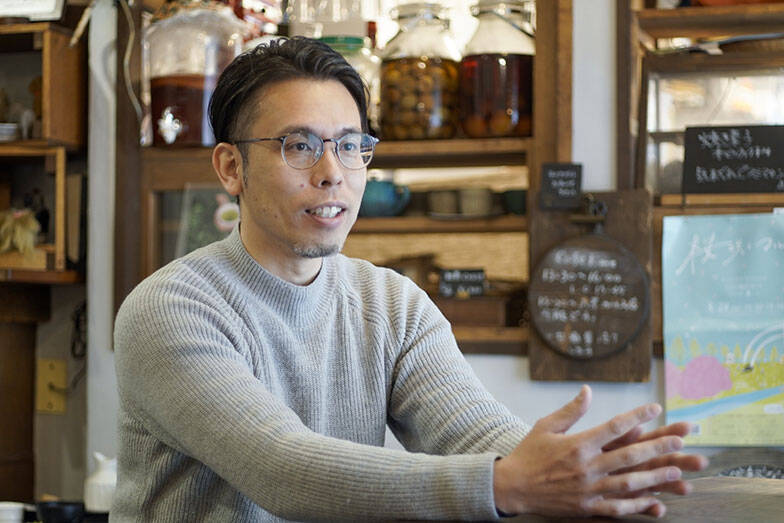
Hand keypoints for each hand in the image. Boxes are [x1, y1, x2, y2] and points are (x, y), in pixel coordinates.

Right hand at [493, 385, 707, 517]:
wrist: (512, 487)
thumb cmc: (529, 454)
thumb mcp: (546, 426)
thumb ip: (571, 410)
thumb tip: (588, 391)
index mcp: (578, 444)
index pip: (614, 426)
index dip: (638, 416)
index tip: (656, 408)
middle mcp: (586, 466)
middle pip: (629, 455)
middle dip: (657, 447)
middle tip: (680, 441)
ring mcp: (588, 489)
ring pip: (629, 483)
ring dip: (654, 476)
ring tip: (676, 470)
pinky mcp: (586, 508)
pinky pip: (617, 508)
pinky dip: (638, 505)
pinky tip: (655, 502)